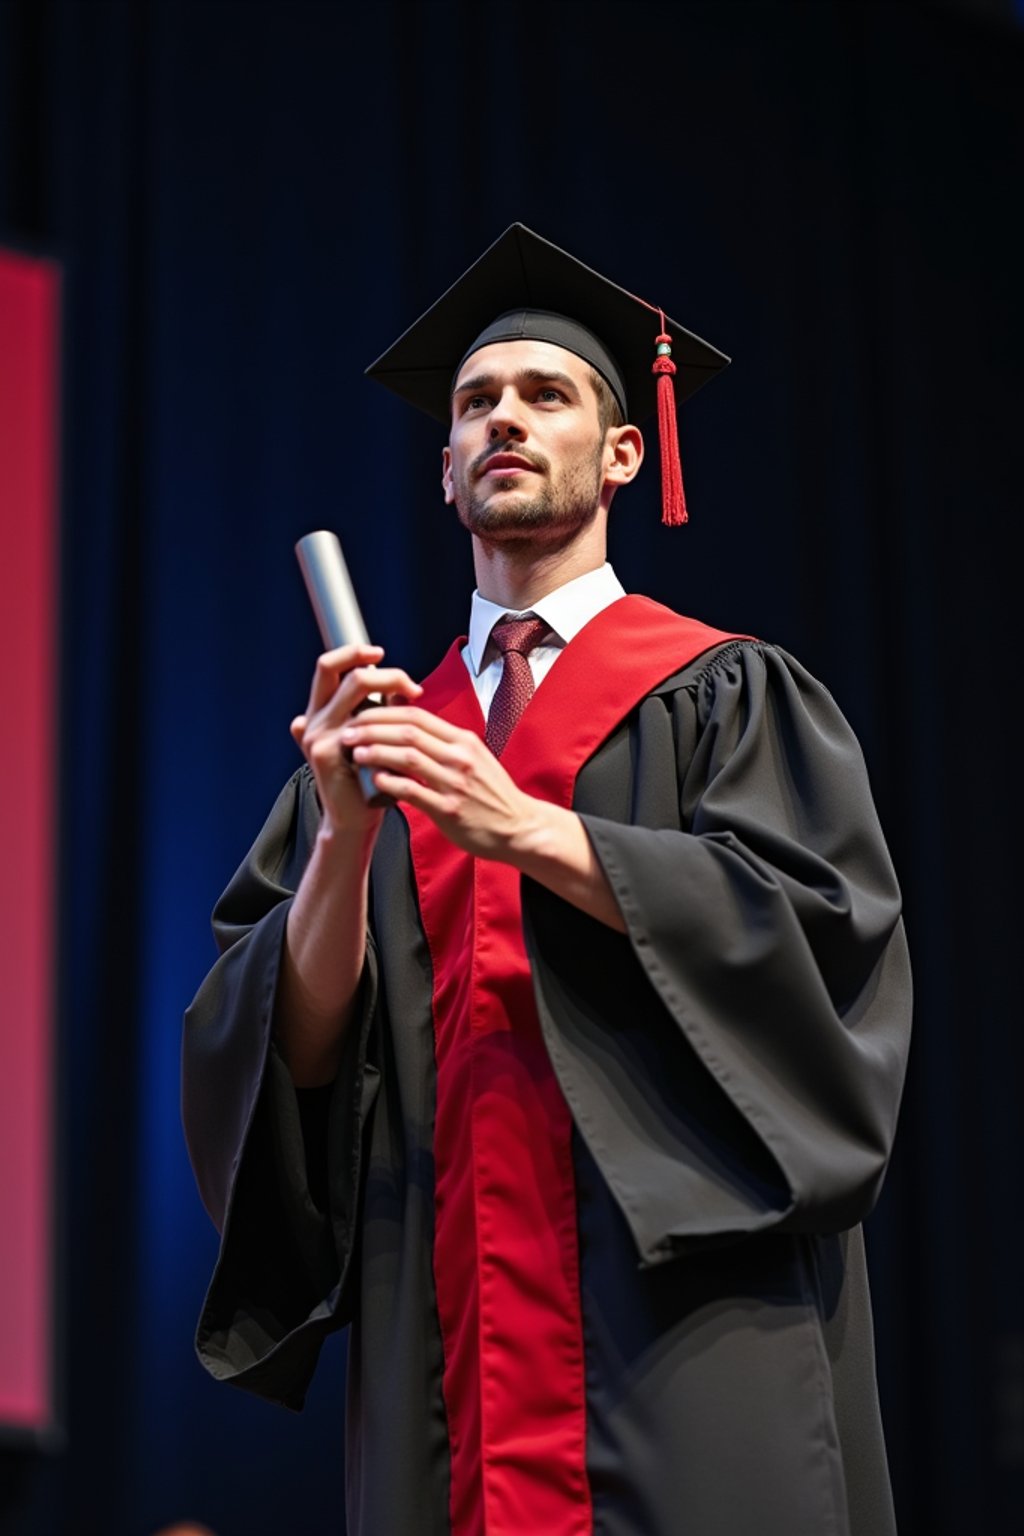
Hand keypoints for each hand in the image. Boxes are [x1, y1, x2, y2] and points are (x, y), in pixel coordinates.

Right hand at [290, 645, 422, 834]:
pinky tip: (408, 724)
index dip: (351, 653)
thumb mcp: (370, 738)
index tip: (379, 653)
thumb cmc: (367, 778)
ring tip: (414, 696)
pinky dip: (389, 717)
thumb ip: (376, 711)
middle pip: (337, 670)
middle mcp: (313, 720)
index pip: (327, 668)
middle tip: (408, 682)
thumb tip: (400, 687)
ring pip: (353, 687)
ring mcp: (317, 735)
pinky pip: (363, 720)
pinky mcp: (326, 752)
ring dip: (390, 684)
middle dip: (377, 668)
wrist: (355, 818)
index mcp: (320, 713)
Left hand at [340, 703, 626, 928]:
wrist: (519, 827)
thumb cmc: (491, 795)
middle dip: (372, 729)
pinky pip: (413, 791)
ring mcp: (455, 782)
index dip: (383, 713)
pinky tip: (373, 781)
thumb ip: (442, 743)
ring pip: (407, 757)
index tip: (360, 715)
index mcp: (462, 740)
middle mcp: (459, 756)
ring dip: (375, 752)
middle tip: (347, 732)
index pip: (416, 715)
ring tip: (353, 753)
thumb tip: (407, 727)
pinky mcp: (449, 809)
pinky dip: (389, 783)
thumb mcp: (472, 757)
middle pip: (407, 731)